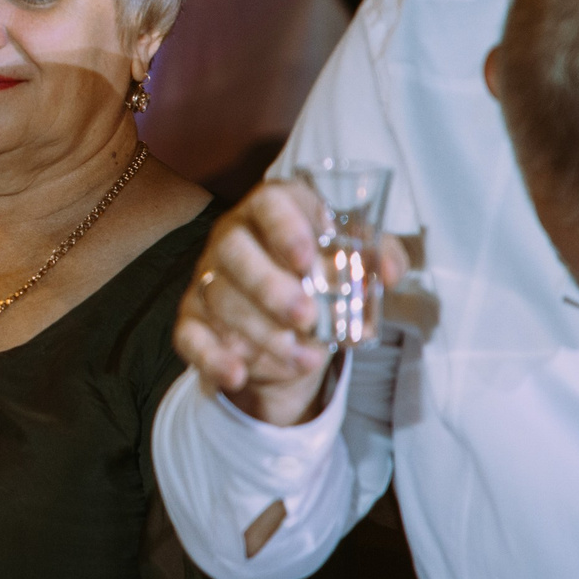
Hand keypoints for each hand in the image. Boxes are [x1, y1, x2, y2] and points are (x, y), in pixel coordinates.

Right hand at [174, 179, 409, 424]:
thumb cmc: (321, 277)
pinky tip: (238, 374)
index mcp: (272, 212)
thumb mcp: (356, 260)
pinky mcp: (193, 318)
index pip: (270, 204)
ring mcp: (208, 278)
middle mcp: (233, 239)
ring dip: (263, 334)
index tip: (308, 259)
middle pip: (234, 251)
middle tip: (306, 318)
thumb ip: (378, 258)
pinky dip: (212, 358)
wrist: (288, 320)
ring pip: (220, 298)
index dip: (285, 229)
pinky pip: (190, 336)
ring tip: (305, 359)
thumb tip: (387, 272)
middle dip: (269, 287)